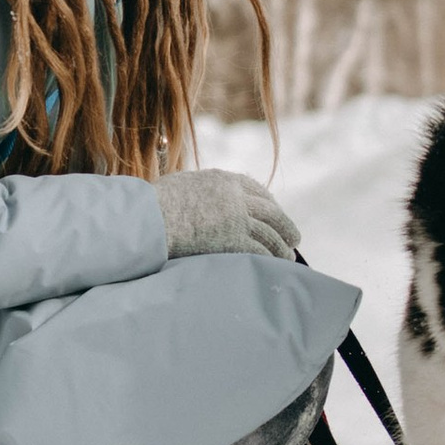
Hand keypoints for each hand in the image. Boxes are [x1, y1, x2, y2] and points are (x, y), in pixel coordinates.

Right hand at [154, 168, 303, 260]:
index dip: (270, 202)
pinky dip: (270, 258)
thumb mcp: (182, 185)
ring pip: (270, 232)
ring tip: (288, 257)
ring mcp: (237, 217)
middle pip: (270, 210)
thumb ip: (199, 191)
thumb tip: (196, 199)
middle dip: (285, 225)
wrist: (151, 218)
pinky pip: (260, 250)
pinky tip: (274, 265)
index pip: (255, 188)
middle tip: (294, 237)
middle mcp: (235, 196)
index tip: (276, 211)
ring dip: (282, 246)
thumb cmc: (154, 204)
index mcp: (222, 179)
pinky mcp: (235, 239)